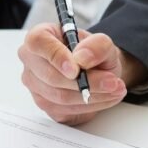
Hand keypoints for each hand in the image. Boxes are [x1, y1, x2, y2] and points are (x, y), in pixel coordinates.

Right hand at [18, 23, 147, 124]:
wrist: (98, 70)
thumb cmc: (92, 54)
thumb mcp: (103, 43)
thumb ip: (96, 45)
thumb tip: (82, 58)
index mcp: (40, 37)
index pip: (38, 43)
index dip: (56, 56)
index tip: (76, 69)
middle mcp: (32, 61)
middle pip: (51, 76)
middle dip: (86, 82)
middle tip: (112, 82)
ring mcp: (35, 86)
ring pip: (61, 97)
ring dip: (93, 96)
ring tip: (115, 89)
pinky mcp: (46, 105)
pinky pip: (66, 110)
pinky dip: (90, 106)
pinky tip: (105, 97)